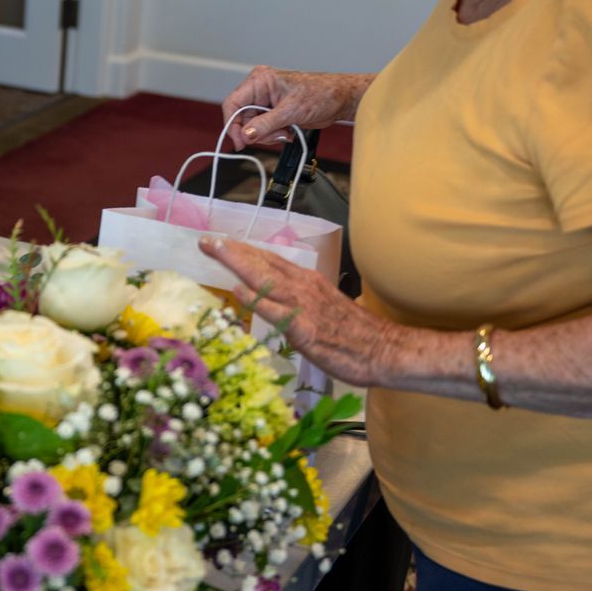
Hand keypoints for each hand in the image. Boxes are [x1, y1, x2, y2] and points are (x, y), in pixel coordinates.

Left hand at [198, 237, 403, 386]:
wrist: (385, 350)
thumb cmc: (354, 333)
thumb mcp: (323, 306)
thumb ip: (299, 299)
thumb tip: (277, 296)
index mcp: (307, 282)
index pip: (269, 261)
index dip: (244, 251)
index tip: (220, 242)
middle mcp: (303, 287)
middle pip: (263, 263)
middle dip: (233, 251)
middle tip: (206, 240)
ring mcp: (304, 306)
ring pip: (266, 279)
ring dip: (239, 263)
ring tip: (216, 251)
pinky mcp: (305, 328)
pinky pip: (277, 312)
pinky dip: (257, 299)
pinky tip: (239, 291)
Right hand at [220, 67, 367, 149]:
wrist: (341, 99)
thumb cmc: (322, 94)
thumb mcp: (291, 112)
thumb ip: (265, 124)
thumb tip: (245, 135)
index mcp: (260, 80)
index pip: (233, 103)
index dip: (233, 124)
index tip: (240, 141)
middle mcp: (260, 89)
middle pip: (243, 118)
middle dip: (258, 132)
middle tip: (276, 136)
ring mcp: (266, 101)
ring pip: (253, 126)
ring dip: (268, 135)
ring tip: (286, 132)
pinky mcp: (274, 112)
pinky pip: (263, 128)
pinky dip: (274, 134)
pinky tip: (288, 131)